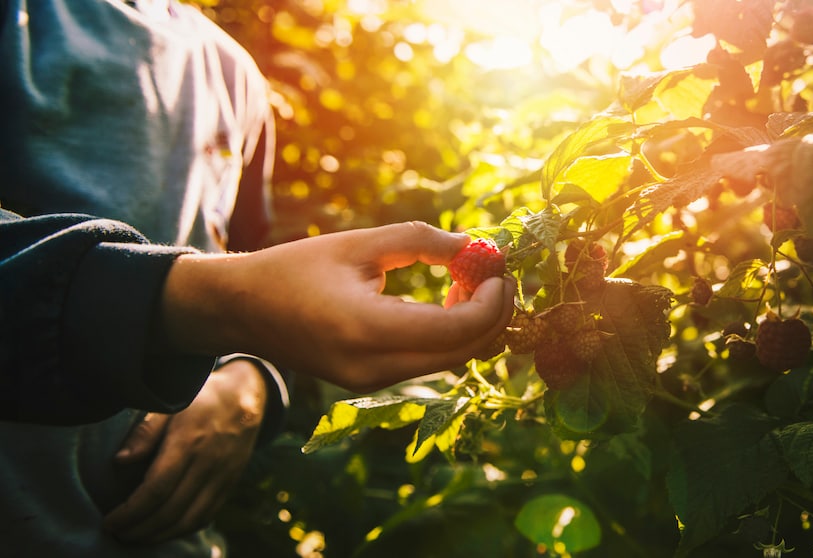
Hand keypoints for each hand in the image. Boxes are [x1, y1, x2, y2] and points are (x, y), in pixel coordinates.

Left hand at [102, 359, 266, 542]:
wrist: (245, 396)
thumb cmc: (200, 399)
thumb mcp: (170, 404)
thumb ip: (145, 432)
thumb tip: (119, 462)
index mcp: (188, 442)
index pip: (156, 489)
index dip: (130, 512)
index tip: (110, 521)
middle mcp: (208, 463)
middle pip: (171, 510)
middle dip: (140, 529)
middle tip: (118, 534)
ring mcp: (223, 476)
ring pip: (190, 520)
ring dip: (160, 535)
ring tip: (137, 537)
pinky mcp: (230, 483)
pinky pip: (206, 516)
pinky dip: (182, 529)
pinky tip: (164, 530)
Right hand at [160, 221, 514, 391]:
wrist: (241, 310)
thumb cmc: (295, 268)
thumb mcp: (360, 243)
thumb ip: (422, 242)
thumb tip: (477, 247)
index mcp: (367, 330)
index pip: (458, 329)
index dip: (492, 301)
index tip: (499, 269)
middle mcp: (373, 368)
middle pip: (463, 353)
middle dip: (494, 316)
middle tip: (498, 275)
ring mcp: (371, 382)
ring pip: (450, 362)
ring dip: (474, 326)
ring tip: (471, 282)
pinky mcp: (370, 382)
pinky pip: (428, 363)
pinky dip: (450, 335)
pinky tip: (449, 301)